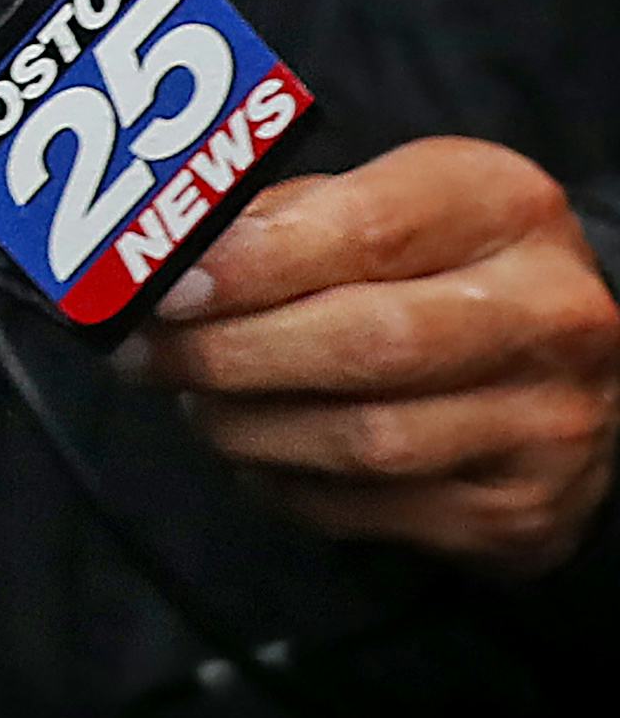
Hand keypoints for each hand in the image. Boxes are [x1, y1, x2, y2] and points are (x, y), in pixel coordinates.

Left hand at [122, 133, 619, 576]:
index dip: (251, 264)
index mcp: (505, 209)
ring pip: (366, 442)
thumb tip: (166, 264)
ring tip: (197, 402)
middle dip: (230, 354)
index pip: (368, 230)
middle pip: (369, 343)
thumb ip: (285, 221)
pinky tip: (258, 453)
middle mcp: (550, 315)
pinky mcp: (520, 511)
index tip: (164, 288)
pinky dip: (286, 485)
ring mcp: (546, 422)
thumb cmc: (444, 272)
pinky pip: (370, 511)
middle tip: (147, 356)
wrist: (569, 373)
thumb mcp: (389, 206)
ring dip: (247, 427)